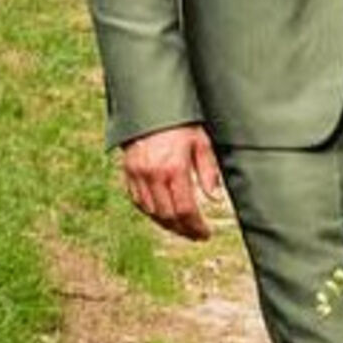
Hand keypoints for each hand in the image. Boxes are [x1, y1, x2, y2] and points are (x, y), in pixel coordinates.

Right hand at [118, 125, 224, 239]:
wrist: (149, 106)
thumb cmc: (180, 122)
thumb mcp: (201, 142)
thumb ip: (208, 171)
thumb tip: (214, 199)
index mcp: (174, 168)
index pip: (185, 209)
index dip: (195, 226)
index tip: (205, 234)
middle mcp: (153, 175)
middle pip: (167, 215)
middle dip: (183, 230)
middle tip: (196, 236)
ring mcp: (137, 175)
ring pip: (151, 211)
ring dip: (167, 225)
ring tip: (182, 229)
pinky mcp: (128, 172)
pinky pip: (138, 201)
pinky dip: (151, 212)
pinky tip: (163, 216)